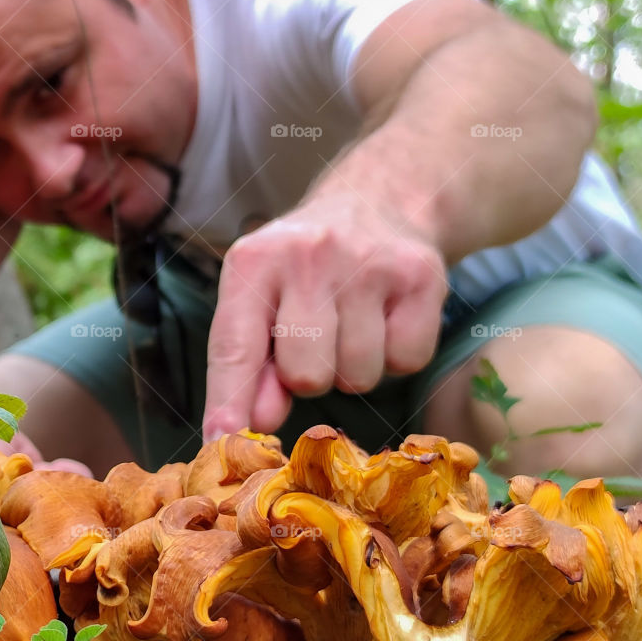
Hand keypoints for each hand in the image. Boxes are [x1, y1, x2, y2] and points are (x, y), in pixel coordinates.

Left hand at [203, 192, 447, 438]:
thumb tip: (257, 421)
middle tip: (319, 338)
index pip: (234, 346)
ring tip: (354, 323)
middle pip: (306, 376)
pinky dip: (398, 355)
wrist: (380, 199)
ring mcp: (369, 263)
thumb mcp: (263, 299)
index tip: (221, 441)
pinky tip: (388, 317)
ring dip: (355, 367)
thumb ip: (251, 364)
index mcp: (254, 262)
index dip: (228, 400)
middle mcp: (309, 256)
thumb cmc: (308, 267)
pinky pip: (406, 362)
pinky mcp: (421, 275)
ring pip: (358, 376)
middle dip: (311, 376)